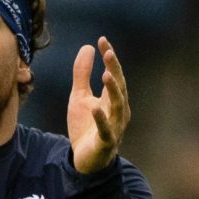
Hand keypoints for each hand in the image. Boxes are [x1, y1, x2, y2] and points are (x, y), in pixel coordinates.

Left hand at [67, 36, 129, 173]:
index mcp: (112, 98)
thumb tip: (88, 47)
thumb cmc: (86, 126)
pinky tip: (95, 108)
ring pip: (117, 106)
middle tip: (108, 53)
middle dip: (115, 70)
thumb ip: (82, 74)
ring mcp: (114, 126)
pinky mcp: (106, 141)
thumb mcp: (80, 96)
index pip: (114, 74)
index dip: (109, 58)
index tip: (102, 40)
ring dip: (113, 90)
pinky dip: (101, 119)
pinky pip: (105, 129)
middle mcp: (118, 110)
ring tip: (106, 74)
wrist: (85, 158)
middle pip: (119, 86)